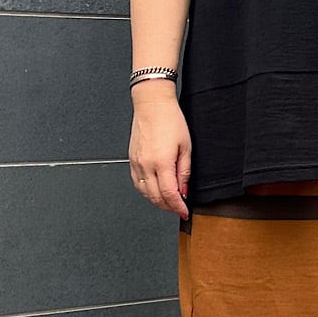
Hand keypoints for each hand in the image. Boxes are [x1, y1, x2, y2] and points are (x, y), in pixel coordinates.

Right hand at [129, 84, 190, 218]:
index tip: (184, 212)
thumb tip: (184, 190)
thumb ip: (184, 171)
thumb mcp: (185, 146)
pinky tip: (154, 191)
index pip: (169, 194)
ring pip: (145, 192)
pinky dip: (146, 191)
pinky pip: (137, 183)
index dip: (178, 207)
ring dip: (157, 201)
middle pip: (156, 197)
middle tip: (179, 208)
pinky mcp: (131, 159)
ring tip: (168, 201)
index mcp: (161, 162)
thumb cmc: (170, 120)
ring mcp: (136, 163)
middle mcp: (146, 165)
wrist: (152, 104)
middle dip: (168, 207)